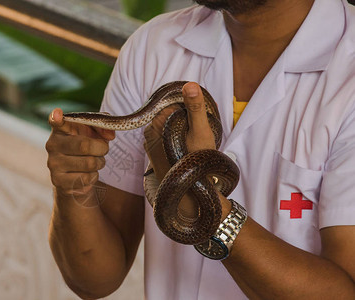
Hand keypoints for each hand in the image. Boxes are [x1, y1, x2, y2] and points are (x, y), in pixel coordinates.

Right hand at [46, 108, 114, 205]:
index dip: (57, 117)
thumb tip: (110, 135)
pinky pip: (86, 179)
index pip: (55, 121)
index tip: (58, 113)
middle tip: (103, 149)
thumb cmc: (86, 148)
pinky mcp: (58, 181)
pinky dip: (94, 176)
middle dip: (101, 148)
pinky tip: (88, 173)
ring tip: (95, 162)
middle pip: (84, 145)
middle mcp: (53, 145)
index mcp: (61, 129)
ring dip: (99, 163)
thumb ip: (103, 128)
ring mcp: (53, 164)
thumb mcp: (95, 134)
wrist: (74, 175)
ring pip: (89, 164)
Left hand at [143, 82, 229, 218]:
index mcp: (156, 124)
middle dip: (190, 112)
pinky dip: (183, 133)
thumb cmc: (196, 161)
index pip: (172, 100)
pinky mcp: (158, 148)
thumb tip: (190, 85)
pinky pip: (170, 133)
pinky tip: (193, 141)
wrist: (192, 192)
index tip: (206, 110)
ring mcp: (152, 141)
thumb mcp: (199, 131)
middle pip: (172, 111)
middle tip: (206, 122)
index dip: (191, 102)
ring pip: (172, 122)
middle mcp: (149, 131)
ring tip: (202, 133)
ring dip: (188, 122)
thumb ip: (195, 107)